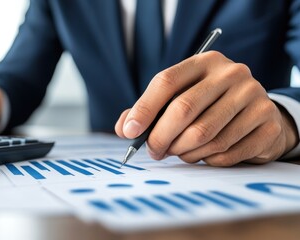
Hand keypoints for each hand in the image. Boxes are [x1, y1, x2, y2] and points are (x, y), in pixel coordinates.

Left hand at [115, 51, 298, 165]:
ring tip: (179, 152)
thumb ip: (150, 110)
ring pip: (204, 136)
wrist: (257, 113)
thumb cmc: (209, 105)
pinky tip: (204, 154)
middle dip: (161, 137)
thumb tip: (124, 128)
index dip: (144, 109)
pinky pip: (226, 152)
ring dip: (184, 152)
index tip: (129, 131)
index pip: (166, 81)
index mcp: (205, 62)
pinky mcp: (267, 123)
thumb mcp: (180, 97)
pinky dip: (207, 160)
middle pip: (183, 110)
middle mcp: (232, 74)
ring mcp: (254, 96)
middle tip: (154, 151)